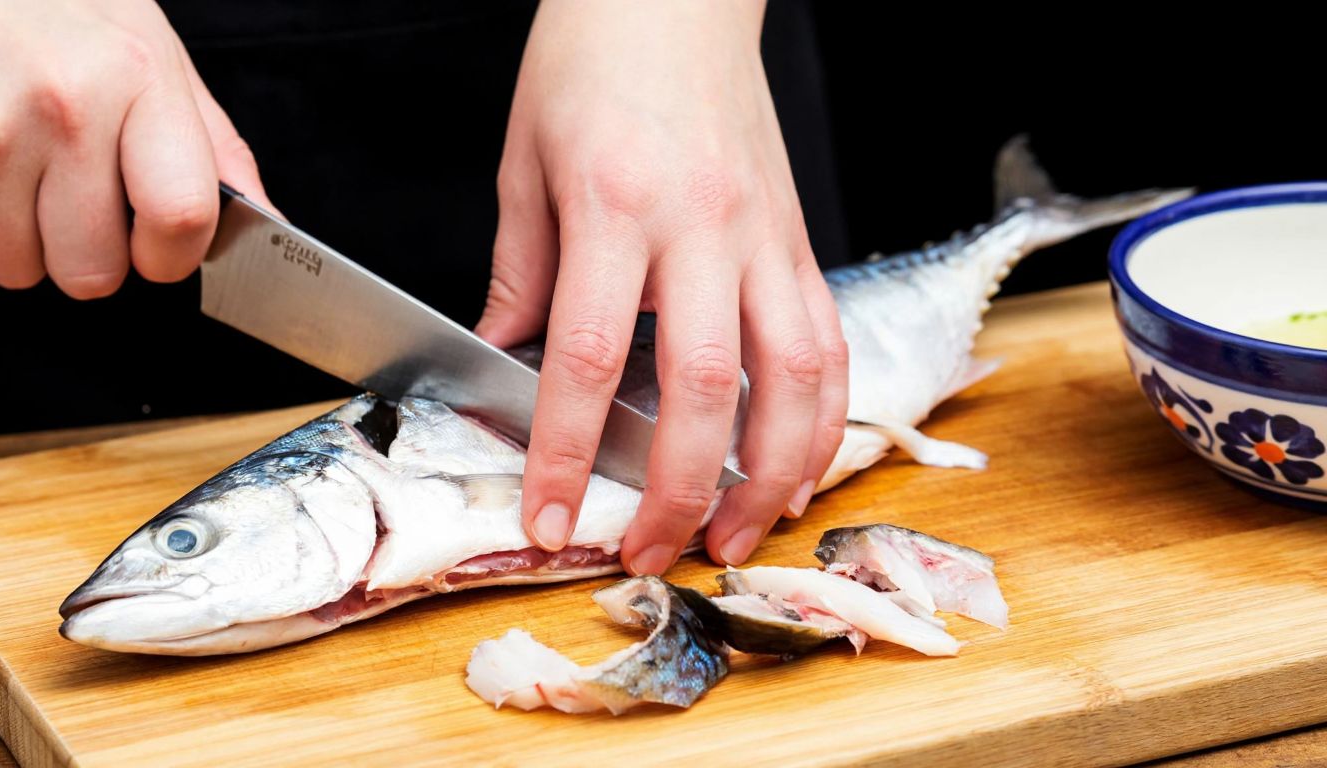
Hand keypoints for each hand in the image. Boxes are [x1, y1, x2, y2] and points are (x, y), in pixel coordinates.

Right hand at [0, 0, 272, 297]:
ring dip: (26, 239)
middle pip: (93, 271)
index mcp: (136, 80)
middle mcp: (60, 109)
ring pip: (18, 268)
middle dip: (94, 257)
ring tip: (26, 172)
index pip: (180, 219)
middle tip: (83, 203)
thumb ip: (213, 146)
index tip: (160, 249)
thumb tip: (266, 220)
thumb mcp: (154, 51)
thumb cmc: (55, 5)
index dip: (173, 257)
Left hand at [476, 0, 848, 573]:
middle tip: (653, 555)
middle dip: (682, 492)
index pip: (591, 358)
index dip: (568, 454)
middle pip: (706, 388)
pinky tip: (798, 465)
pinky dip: (822, 418)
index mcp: (616, 205)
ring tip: (742, 536)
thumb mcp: (525, 161)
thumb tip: (503, 362)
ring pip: (795, 376)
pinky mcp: (800, 238)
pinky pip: (829, 341)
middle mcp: (704, 227)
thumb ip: (521, 273)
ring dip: (775, 474)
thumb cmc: (591, 59)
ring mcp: (766, 235)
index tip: (551, 518)